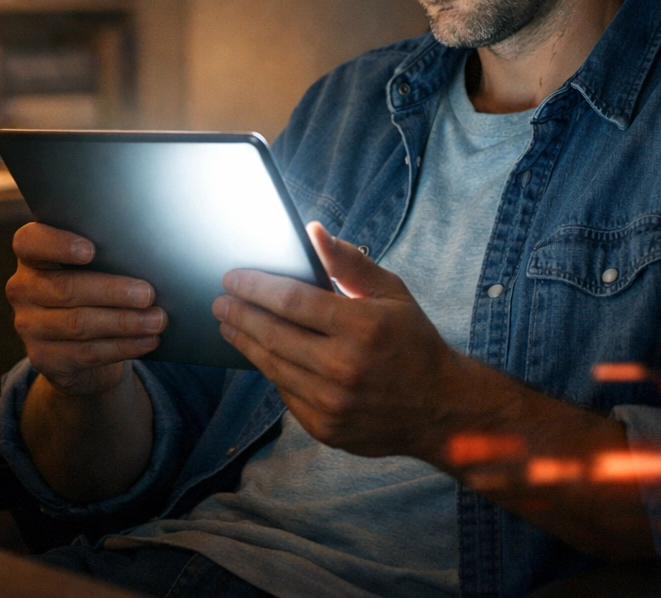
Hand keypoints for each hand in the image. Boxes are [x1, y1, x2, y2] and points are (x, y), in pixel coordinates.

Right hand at [7, 222, 165, 396]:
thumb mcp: (94, 268)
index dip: (57, 244)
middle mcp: (23, 289)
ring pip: (78, 324)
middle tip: (147, 293)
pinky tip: (146, 340)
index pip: (30, 242)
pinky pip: (86, 353)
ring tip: (156, 320)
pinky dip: (122, 346)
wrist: (78, 346)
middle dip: (112, 291)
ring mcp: (29, 326)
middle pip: (65, 288)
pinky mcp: (42, 358)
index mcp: (33, 256)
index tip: (90, 250)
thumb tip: (152, 257)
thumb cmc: (93, 291)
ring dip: (123, 322)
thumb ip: (107, 256)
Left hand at [212, 222, 467, 458]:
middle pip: (274, 334)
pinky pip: (286, 393)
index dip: (255, 286)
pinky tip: (263, 354)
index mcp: (362, 327)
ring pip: (273, 366)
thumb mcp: (392, 293)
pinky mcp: (326, 428)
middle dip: (240, 314)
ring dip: (246, 342)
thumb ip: (349, 263)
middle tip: (220, 301)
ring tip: (229, 325)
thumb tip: (311, 232)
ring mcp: (332, 403)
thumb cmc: (414, 342)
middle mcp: (344, 367)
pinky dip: (271, 371)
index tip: (232, 277)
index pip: (292, 300)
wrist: (441, 409)